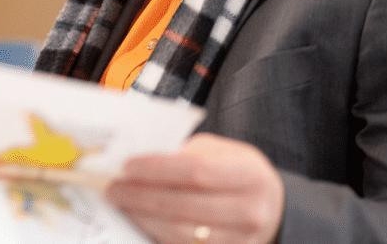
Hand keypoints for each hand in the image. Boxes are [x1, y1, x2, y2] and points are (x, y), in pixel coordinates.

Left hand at [106, 133, 283, 243]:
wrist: (271, 207)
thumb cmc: (240, 174)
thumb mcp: (221, 152)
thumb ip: (186, 153)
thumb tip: (141, 159)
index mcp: (249, 175)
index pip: (196, 171)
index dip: (157, 169)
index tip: (128, 166)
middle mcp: (249, 210)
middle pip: (184, 205)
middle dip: (142, 196)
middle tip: (115, 188)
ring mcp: (240, 240)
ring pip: (181, 233)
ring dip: (144, 219)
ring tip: (122, 204)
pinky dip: (157, 236)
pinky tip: (140, 222)